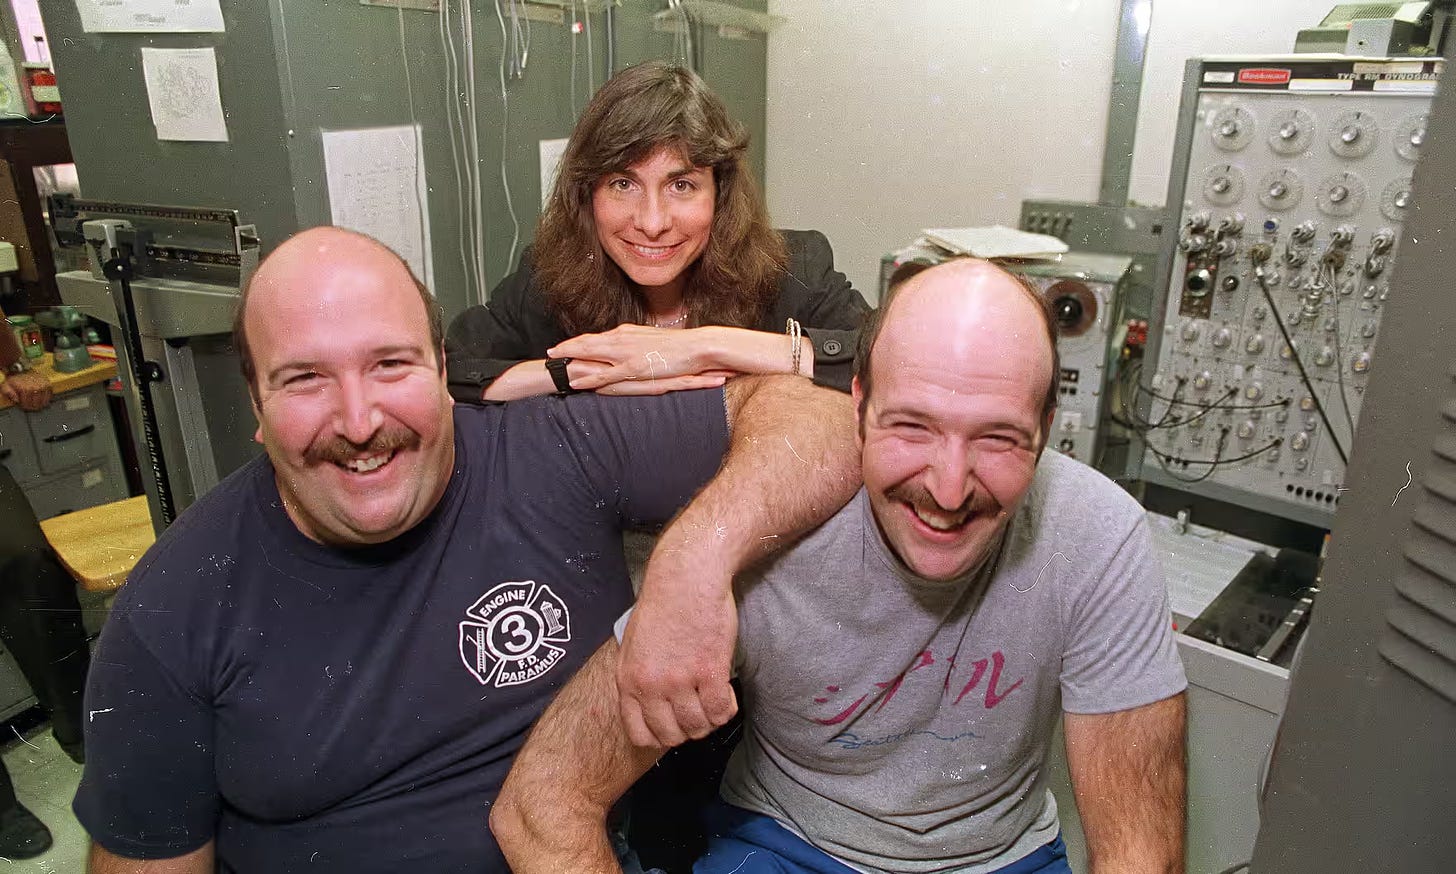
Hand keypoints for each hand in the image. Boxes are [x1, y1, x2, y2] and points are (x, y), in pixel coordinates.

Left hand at [0, 369, 51, 410]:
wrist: (23, 369)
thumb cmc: (15, 379)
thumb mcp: (7, 385)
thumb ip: (8, 393)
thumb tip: (16, 400)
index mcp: (26, 389)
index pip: (28, 404)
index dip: (25, 407)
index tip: (24, 406)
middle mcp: (36, 388)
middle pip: (36, 404)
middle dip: (33, 406)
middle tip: (30, 406)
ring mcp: (43, 386)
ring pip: (44, 401)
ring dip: (41, 404)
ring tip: (37, 404)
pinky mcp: (48, 384)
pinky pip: (49, 396)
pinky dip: (47, 399)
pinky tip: (42, 400)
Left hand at [550, 325, 721, 391]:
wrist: (698, 345)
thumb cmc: (682, 344)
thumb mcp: (655, 340)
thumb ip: (639, 343)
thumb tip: (629, 346)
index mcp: (628, 332)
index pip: (598, 336)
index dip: (580, 340)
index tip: (567, 344)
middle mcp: (623, 338)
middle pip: (588, 341)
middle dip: (567, 346)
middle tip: (551, 352)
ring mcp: (627, 352)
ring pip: (591, 354)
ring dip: (571, 358)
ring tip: (555, 363)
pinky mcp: (634, 367)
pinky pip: (605, 374)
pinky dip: (588, 378)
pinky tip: (575, 382)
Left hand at [616, 558, 738, 747]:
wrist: (686, 578)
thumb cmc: (662, 605)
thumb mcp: (633, 645)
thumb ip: (638, 678)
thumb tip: (648, 706)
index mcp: (629, 680)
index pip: (640, 734)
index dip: (661, 736)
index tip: (673, 726)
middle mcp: (651, 685)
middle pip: (672, 736)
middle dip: (687, 730)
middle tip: (698, 713)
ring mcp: (680, 680)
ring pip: (699, 726)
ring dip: (710, 720)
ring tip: (714, 702)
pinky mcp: (709, 671)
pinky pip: (721, 712)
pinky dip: (727, 709)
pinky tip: (727, 693)